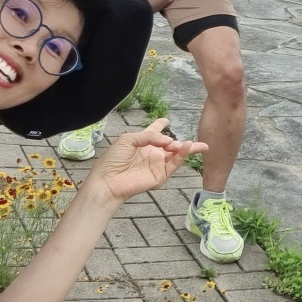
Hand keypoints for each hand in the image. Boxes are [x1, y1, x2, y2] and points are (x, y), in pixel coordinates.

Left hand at [83, 120, 204, 205]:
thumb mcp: (129, 139)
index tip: (166, 120)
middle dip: (181, 143)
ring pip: (176, 156)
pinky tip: (186, 147)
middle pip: (170, 146)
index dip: (159, 126)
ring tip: (193, 144)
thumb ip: (149, 135)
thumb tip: (169, 140)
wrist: (108, 180)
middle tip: (194, 141)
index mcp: (141, 143)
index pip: (153, 133)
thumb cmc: (113, 159)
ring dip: (184, 149)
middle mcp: (151, 153)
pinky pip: (174, 164)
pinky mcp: (160, 176)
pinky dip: (182, 156)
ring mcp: (156, 165)